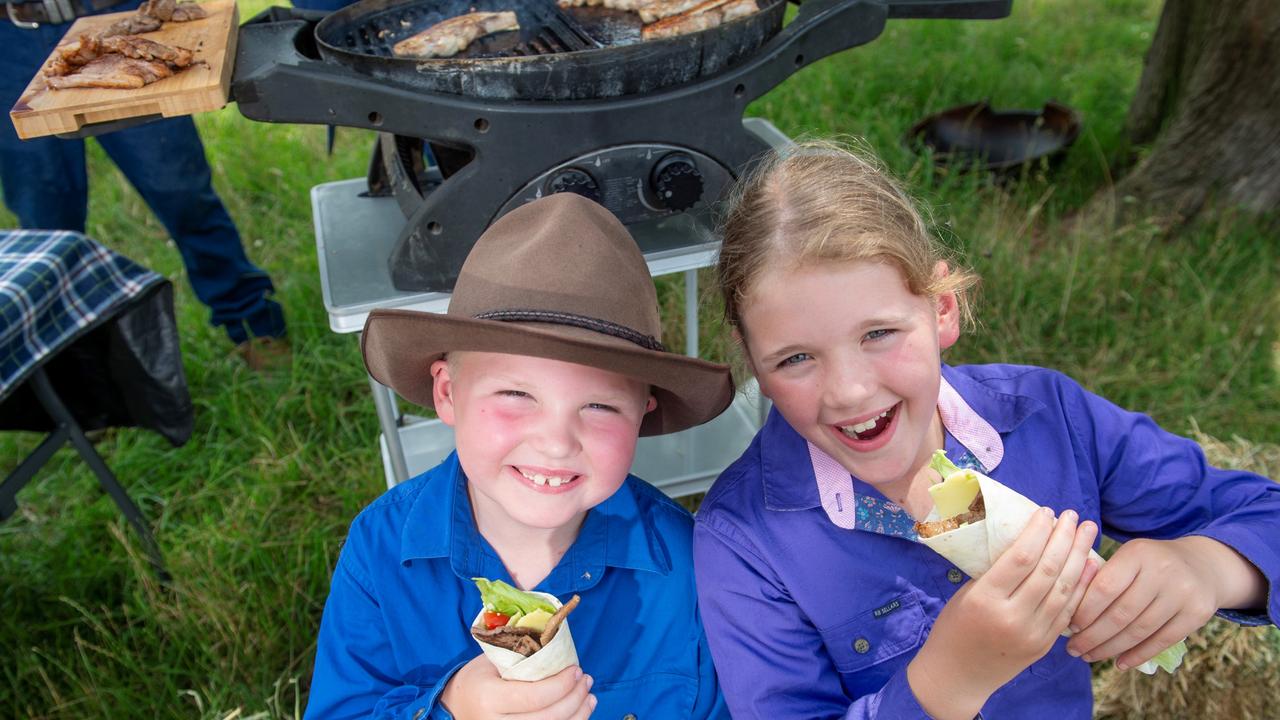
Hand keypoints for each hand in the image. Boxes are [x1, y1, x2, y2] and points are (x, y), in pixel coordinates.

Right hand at [440, 655, 595, 719]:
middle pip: (548, 719)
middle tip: (586, 680)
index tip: (576, 670)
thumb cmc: (477, 679)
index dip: (561, 685)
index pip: (534, 697)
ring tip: (588, 696)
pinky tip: (579, 713)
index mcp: (488, 698)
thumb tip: (560, 648)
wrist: (454, 708)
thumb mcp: (491, 662)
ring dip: (578, 715)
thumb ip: (521, 658)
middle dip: (574, 699)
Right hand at [908, 508, 1098, 719]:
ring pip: (1064, 589)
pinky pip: (1067, 610)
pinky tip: (1089, 565)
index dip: (1038, 531)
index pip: (1021, 558)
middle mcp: (1013, 617)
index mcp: (986, 599)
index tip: (1046, 511)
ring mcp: (1033, 634)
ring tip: (1088, 532)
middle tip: (1073, 515)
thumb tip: (1028, 542)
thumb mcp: (967, 594)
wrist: (958, 676)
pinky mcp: (1045, 645)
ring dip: (1079, 557)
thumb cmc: (954, 627)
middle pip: (1048, 570)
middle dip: (1064, 538)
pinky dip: (1081, 585)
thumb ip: (996, 573)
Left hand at [1066, 535, 1259, 669]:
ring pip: (1140, 630)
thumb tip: (1067, 609)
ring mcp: (1183, 593)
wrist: (1203, 565)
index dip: (1085, 610)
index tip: (1069, 626)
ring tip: (1090, 656)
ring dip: (1111, 648)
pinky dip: (1138, 655)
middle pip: (1121, 613)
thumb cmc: (1150, 563)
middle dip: (1093, 636)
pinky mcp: (1198, 613)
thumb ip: (1103, 576)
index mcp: (1138, 553)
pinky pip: (1162, 640)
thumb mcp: (1129, 557)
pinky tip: (1119, 663)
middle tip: (1074, 649)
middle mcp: (1162, 571)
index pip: (1105, 587)